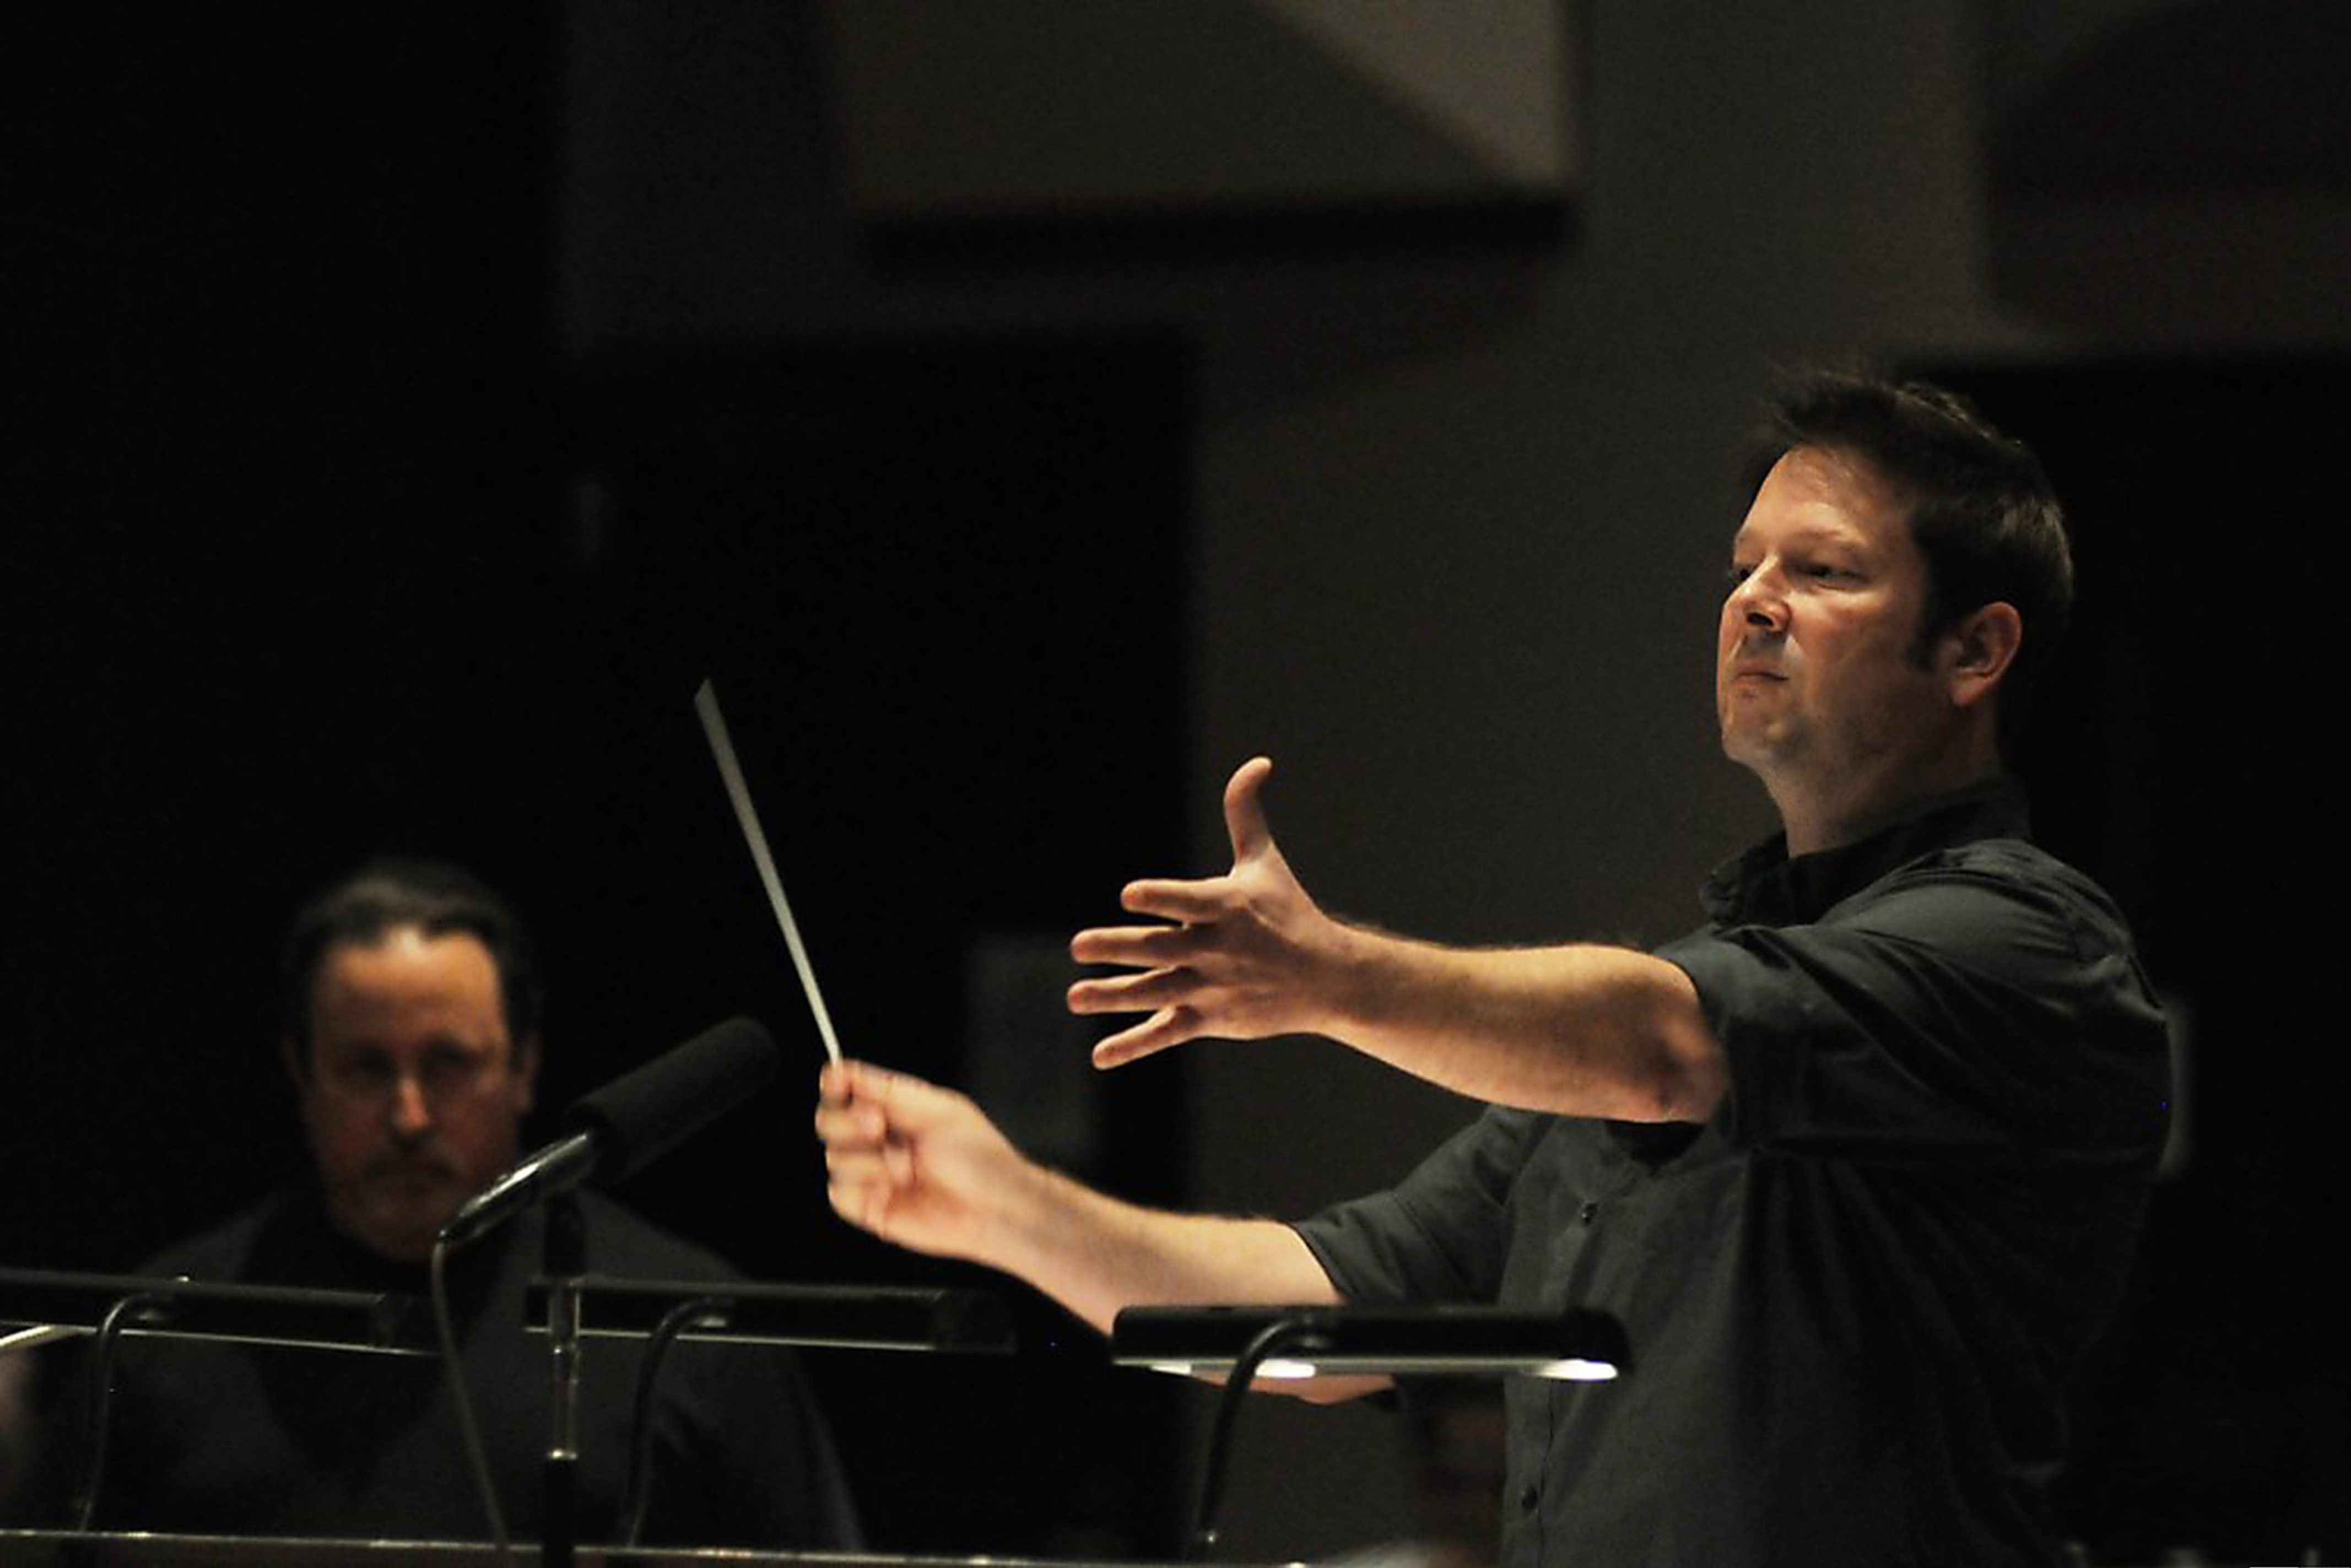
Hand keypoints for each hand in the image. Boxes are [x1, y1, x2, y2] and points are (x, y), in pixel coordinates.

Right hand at [815, 1060, 1029, 1262]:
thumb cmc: (980, 1158)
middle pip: (828, 1121)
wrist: (994, 1208)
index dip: (836, 1083)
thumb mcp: (940, 1110)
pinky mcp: (869, 1208)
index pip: (848, 1091)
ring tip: (907, 1168)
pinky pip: (839, 1193)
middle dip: (848, 1120)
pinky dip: (862, 1188)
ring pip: (834, 1157)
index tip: (836, 1080)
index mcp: (895, 1111)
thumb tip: (849, 1070)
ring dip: (870, 1161)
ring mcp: (872, 1175)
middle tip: (877, 1124)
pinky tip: (893, 1189)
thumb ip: (889, 1090)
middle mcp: (879, 1141)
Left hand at [1067, 757, 1347, 1067]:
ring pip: (1156, 992)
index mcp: (1227, 907)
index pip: (1187, 901)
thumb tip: (1257, 762)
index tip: (1128, 895)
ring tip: (1074, 996)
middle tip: (1078, 945)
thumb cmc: (1289, 913)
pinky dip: (1134, 1045)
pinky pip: (1166, 1033)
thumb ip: (1245, 813)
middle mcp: (1216, 949)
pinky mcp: (1210, 1018)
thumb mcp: (1266, 862)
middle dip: (1118, 947)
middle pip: (1160, 949)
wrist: (1328, 978)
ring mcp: (1211, 987)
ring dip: (1114, 996)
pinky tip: (1099, 1055)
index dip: (1159, 897)